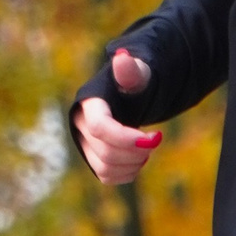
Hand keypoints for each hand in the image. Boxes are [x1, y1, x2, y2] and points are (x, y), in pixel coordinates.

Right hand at [73, 49, 163, 182]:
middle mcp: (80, 125)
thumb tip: (122, 58)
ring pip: (105, 168)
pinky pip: (107, 177)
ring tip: (147, 148)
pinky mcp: (92, 159)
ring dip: (133, 164)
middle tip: (155, 139)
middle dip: (136, 151)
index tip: (154, 137)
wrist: (127, 96)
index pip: (99, 127)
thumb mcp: (136, 74)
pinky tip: (139, 158)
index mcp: (89, 104)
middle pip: (106, 151)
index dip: (126, 138)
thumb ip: (130, 70)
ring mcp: (84, 145)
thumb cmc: (133, 82)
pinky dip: (128, 172)